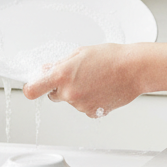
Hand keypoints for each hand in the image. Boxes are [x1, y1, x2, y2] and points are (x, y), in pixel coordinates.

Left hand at [21, 42, 145, 117]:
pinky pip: (84, 108)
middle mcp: (69, 93)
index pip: (33, 89)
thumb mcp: (80, 53)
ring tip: (95, 79)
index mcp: (62, 75)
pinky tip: (101, 89)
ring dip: (78, 93)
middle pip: (54, 95)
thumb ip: (60, 64)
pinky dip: (90, 100)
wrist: (134, 69)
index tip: (32, 87)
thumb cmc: (111, 58)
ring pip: (71, 101)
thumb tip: (46, 71)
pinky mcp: (92, 113)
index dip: (31, 88)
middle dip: (61, 87)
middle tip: (78, 75)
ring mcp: (80, 105)